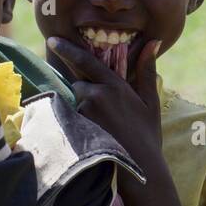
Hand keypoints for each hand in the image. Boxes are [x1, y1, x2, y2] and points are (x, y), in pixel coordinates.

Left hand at [46, 36, 163, 164]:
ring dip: (83, 107)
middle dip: (85, 90)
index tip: (52, 39)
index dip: (67, 49)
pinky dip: (79, 120)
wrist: (140, 166)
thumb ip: (147, 70)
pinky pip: (72, 115)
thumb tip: (153, 42)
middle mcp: (97, 94)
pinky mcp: (77, 125)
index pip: (86, 61)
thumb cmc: (147, 134)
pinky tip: (95, 132)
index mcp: (115, 85)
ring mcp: (85, 110)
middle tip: (103, 110)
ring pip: (75, 100)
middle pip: (78, 82)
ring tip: (103, 126)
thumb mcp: (150, 101)